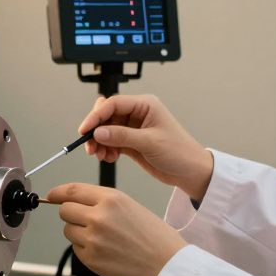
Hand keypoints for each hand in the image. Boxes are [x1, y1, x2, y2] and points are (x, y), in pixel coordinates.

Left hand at [47, 183, 187, 275]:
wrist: (168, 265)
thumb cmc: (156, 238)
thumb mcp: (131, 206)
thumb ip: (103, 202)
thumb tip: (77, 202)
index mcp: (111, 198)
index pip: (71, 190)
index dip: (57, 193)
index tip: (51, 195)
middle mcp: (98, 216)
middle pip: (65, 210)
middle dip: (71, 214)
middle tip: (85, 221)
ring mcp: (93, 238)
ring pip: (68, 230)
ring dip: (78, 233)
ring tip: (102, 239)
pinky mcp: (91, 259)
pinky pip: (76, 249)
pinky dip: (85, 249)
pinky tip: (106, 251)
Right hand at [80, 95, 213, 199]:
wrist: (191, 171)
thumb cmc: (179, 151)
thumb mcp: (150, 142)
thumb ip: (122, 136)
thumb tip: (98, 132)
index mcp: (144, 105)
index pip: (113, 104)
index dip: (96, 116)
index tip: (84, 130)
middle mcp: (137, 113)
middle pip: (106, 115)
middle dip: (96, 130)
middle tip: (90, 146)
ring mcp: (133, 128)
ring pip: (106, 129)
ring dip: (99, 142)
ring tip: (101, 155)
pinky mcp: (131, 142)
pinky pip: (111, 141)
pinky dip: (106, 149)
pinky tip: (109, 157)